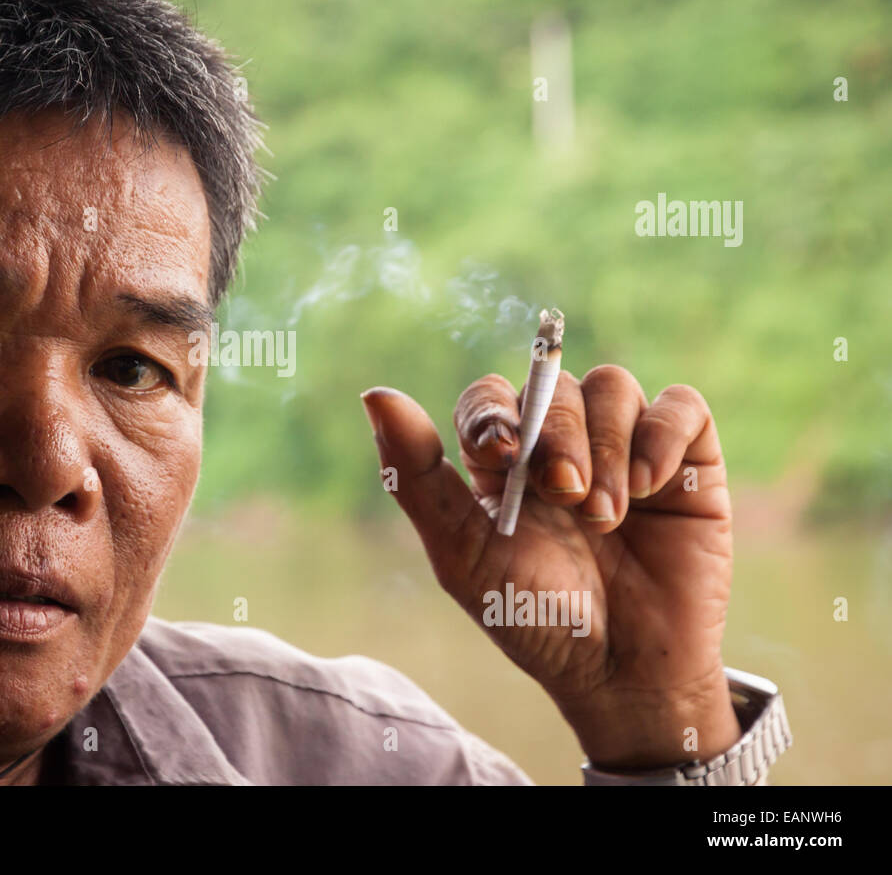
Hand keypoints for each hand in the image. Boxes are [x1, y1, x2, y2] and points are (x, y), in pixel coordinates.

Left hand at [361, 365, 739, 770]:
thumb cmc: (533, 616)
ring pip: (612, 386)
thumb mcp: (462, 553)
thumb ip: (417, 475)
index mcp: (502, 460)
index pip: (490, 396)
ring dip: (607, 445)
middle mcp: (561, 442)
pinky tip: (651, 486)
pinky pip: (680, 405)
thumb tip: (374, 394)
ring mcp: (623, 446)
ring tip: (605, 515)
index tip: (501, 453)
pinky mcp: (684, 461)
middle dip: (556, 435)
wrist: (620, 671)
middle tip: (563, 496)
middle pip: (552, 385)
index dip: (494, 413)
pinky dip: (662, 435)